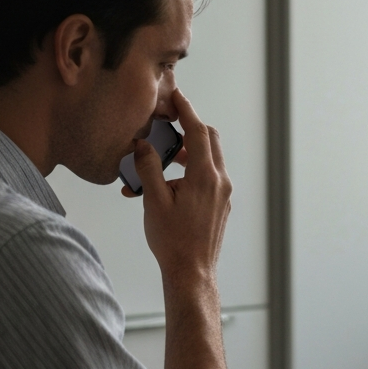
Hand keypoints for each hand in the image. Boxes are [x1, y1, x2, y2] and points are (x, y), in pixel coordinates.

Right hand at [129, 88, 231, 285]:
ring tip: (162, 162)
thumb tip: (143, 144)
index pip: (198, 131)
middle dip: (189, 129)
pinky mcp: (221, 204)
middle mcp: (220, 182)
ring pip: (210, 159)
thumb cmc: (172, 241)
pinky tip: (169, 184)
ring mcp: (224, 194)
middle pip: (209, 140)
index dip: (186, 110)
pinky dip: (192, 171)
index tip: (177, 96)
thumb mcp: (154, 201)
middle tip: (168, 125)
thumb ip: (148, 168)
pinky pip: (209, 177)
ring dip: (188, 152)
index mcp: (205, 177)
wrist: (191, 272)